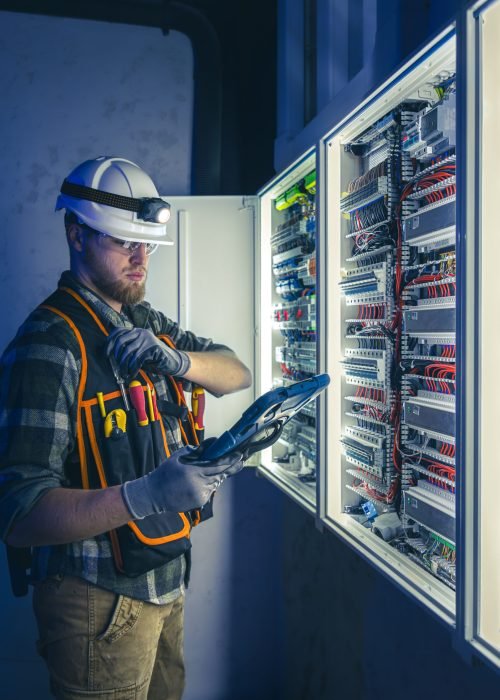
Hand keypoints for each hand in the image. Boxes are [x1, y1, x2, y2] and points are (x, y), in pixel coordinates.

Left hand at [106, 327, 190, 378]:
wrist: (172, 361)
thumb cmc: (153, 357)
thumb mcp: (139, 350)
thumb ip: (128, 349)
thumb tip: (111, 355)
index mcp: (136, 331)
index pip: (118, 332)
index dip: (109, 342)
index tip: (106, 354)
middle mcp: (141, 332)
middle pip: (120, 340)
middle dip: (115, 355)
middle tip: (116, 365)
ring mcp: (147, 339)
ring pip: (128, 351)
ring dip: (124, 364)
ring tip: (124, 372)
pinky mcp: (153, 348)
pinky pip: (137, 359)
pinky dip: (132, 368)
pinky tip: (132, 373)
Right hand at [121, 444, 243, 517]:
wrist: (154, 495)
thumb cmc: (165, 473)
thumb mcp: (179, 457)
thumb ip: (197, 450)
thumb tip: (212, 443)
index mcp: (193, 472)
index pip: (217, 465)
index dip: (230, 460)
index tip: (239, 455)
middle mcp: (199, 485)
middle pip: (220, 474)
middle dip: (230, 467)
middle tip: (239, 460)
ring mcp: (200, 495)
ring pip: (216, 483)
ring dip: (219, 475)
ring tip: (221, 468)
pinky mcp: (199, 502)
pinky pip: (210, 490)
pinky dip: (210, 484)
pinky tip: (205, 479)